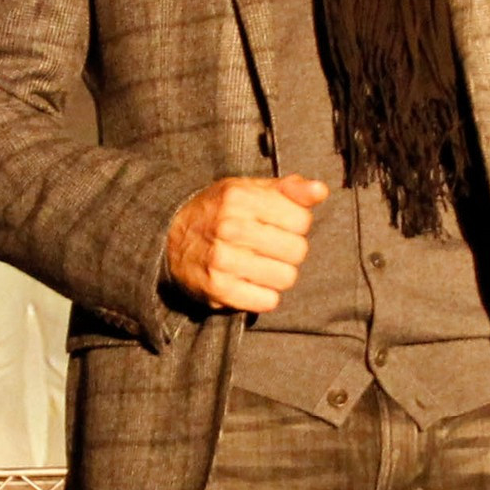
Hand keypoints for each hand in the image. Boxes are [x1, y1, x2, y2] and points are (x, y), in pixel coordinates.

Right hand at [164, 175, 326, 312]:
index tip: (279, 226)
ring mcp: (223, 260)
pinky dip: (265, 295)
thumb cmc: (219, 211)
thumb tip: (320, 190)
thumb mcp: (248, 189)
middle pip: (297, 251)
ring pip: (286, 277)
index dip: (296, 225)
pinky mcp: (219, 289)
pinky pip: (268, 301)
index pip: (301, 220)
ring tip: (261, 266)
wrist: (169, 238)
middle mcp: (230, 227)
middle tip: (270, 248)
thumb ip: (288, 188)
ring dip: (278, 275)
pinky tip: (251, 283)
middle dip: (289, 251)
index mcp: (240, 197)